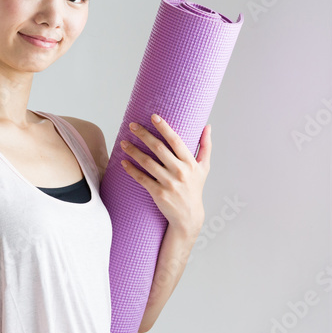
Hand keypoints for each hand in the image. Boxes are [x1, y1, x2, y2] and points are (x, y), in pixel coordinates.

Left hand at [119, 113, 210, 235]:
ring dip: (133, 151)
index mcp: (190, 163)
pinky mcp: (158, 194)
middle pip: (159, 148)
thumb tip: (208, 126)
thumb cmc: (195, 188)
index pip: (176, 141)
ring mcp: (169, 183)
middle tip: (132, 125)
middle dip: (144, 135)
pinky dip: (132, 170)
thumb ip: (206, 146)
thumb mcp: (204, 168)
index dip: (164, 127)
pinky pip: (142, 179)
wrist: (188, 216)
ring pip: (147, 162)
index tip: (154, 116)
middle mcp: (180, 172)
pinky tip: (124, 162)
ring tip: (123, 142)